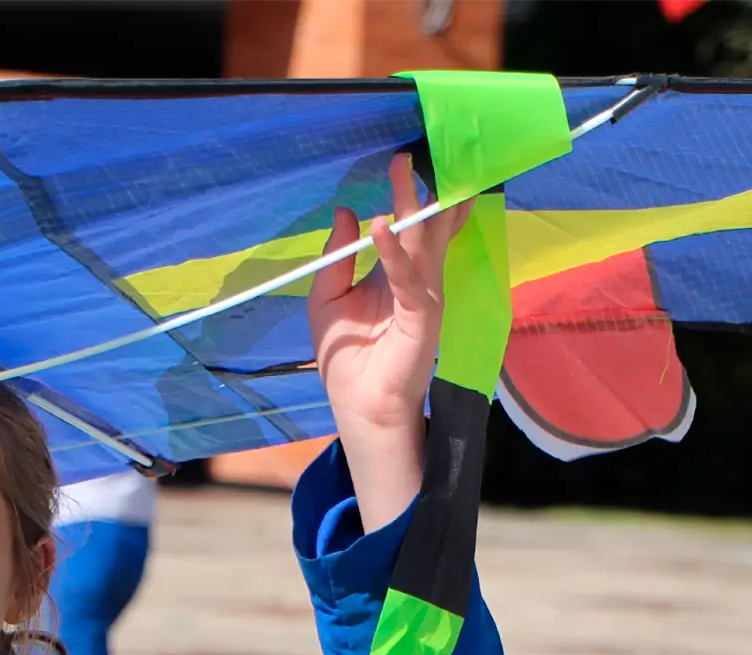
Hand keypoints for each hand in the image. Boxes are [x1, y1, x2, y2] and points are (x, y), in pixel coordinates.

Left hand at [308, 153, 470, 530]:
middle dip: (419, 189)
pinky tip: (381, 227)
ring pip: (422, 244)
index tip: (406, 158)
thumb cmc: (346, 355)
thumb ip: (336, 257)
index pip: (412, 227)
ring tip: (403, 172)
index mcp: (397, 274)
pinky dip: (394, 253)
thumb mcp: (328, 297)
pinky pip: (409, 278)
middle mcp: (417, 280)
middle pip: (424, 227)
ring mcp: (424, 297)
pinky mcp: (421, 317)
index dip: (412, 195)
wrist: (359, 404)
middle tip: (409, 153)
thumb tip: (345, 212)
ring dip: (412, 208)